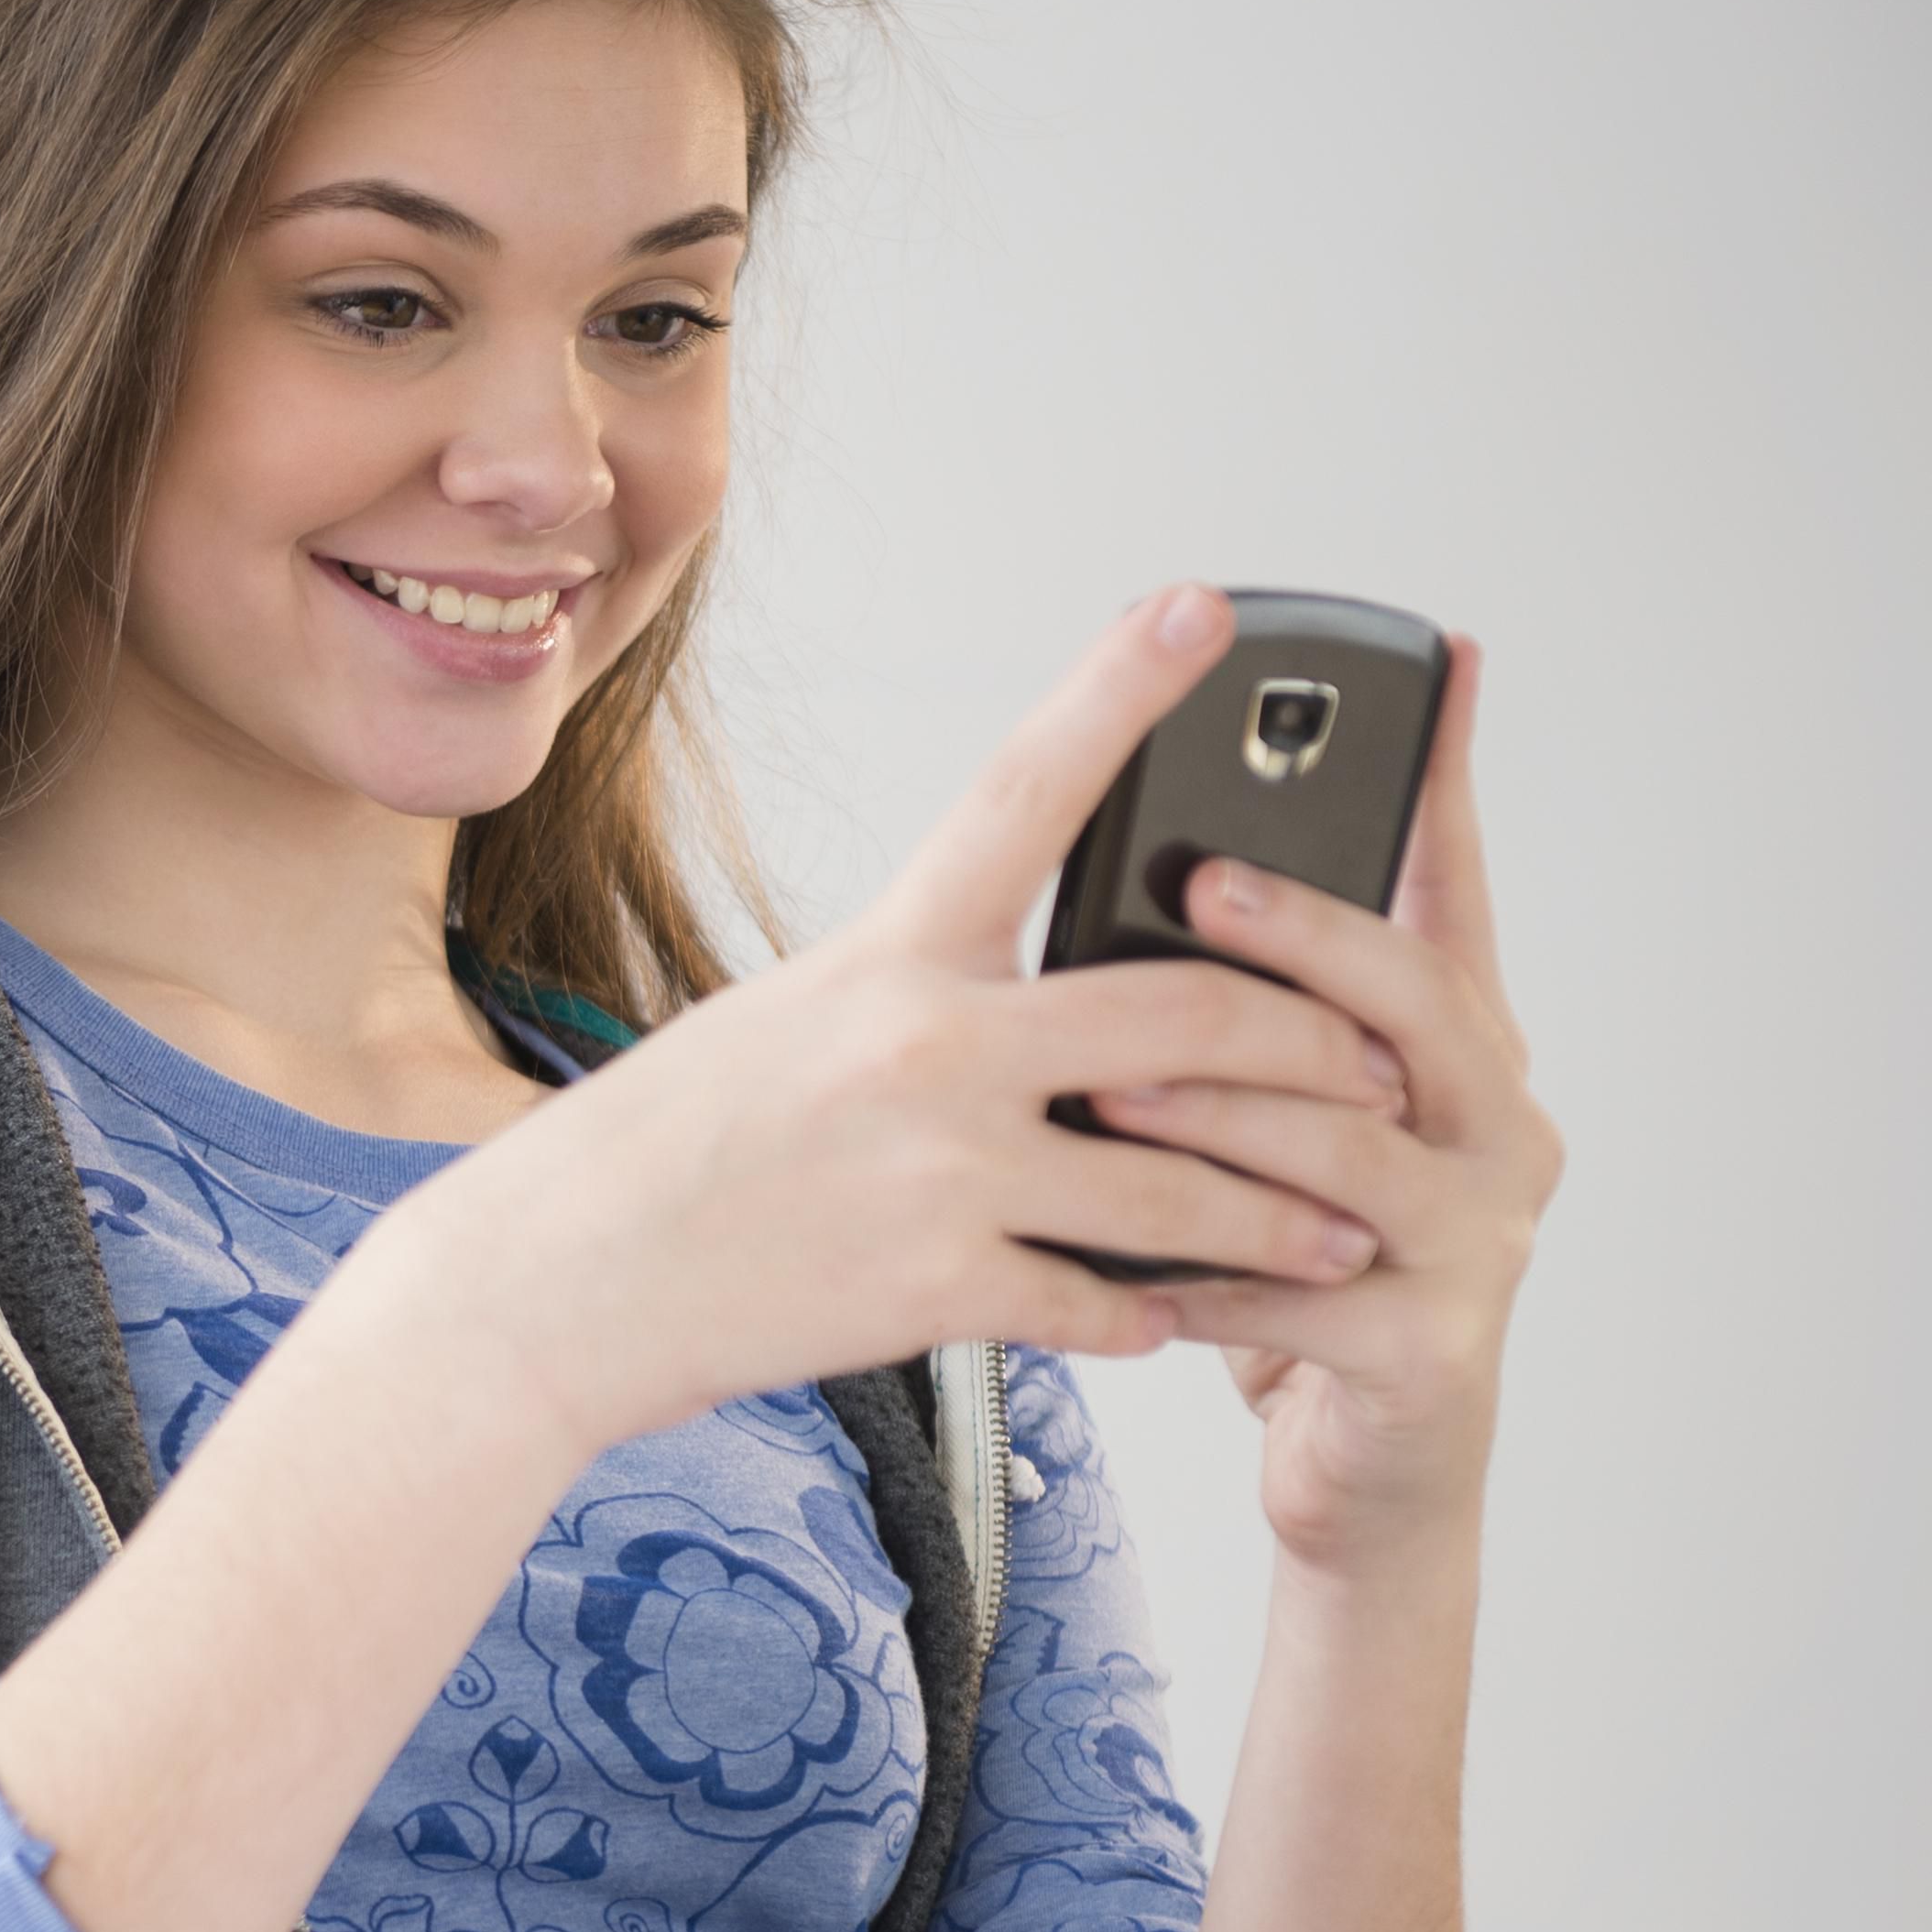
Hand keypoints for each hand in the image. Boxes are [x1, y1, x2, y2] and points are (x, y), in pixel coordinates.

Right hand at [431, 585, 1406, 1452]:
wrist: (549, 1285)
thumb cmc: (665, 1149)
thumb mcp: (788, 1023)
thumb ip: (924, 998)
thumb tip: (1061, 1006)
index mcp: (885, 953)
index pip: (1021, 789)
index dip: (1119, 690)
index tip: (1204, 611)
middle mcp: (923, 1045)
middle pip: (1186, 1008)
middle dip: (1314, 1041)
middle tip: (1382, 1065)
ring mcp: (936, 1170)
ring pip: (1179, 1182)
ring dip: (1282, 1215)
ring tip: (1342, 1230)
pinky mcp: (933, 1289)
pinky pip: (1101, 1304)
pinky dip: (1153, 1316)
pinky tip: (1175, 1320)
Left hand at [1078, 642, 1562, 1568]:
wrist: (1359, 1462)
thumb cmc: (1294, 1267)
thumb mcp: (1272, 1121)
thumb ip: (1239, 1021)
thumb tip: (1148, 888)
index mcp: (1456, 1050)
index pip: (1451, 889)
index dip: (1447, 779)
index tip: (1442, 663)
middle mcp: (1495, 1123)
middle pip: (1413, 998)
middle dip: (1305, 937)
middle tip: (1205, 885)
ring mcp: (1478, 1235)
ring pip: (1345, 1145)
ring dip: (1216, 1113)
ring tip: (1104, 1080)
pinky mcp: (1431, 1344)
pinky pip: (1294, 1288)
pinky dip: (1192, 1274)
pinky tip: (1108, 1267)